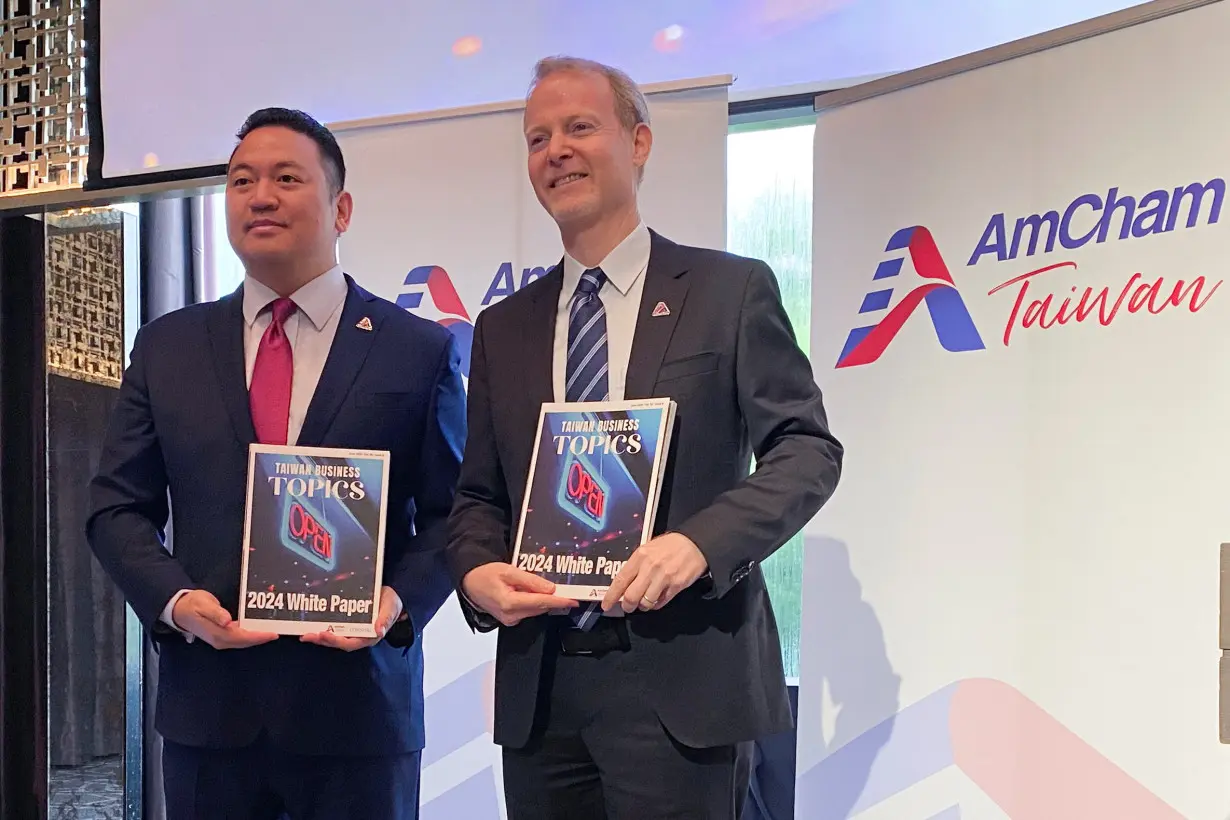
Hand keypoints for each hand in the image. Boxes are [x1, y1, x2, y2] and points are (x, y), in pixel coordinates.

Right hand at [172, 590, 279, 648]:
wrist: (180, 610)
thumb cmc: (192, 605)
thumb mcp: (203, 605)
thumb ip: (216, 613)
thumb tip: (227, 621)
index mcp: (217, 634)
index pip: (242, 637)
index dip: (258, 636)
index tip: (272, 633)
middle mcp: (220, 640)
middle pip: (245, 641)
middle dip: (262, 638)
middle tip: (279, 631)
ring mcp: (221, 639)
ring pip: (243, 640)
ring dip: (258, 637)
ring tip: (273, 629)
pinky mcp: (222, 635)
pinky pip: (239, 637)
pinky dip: (251, 634)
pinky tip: (259, 628)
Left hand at [300, 587, 402, 650]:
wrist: (392, 594)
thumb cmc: (392, 602)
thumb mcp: (391, 608)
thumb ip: (386, 619)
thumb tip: (379, 631)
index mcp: (369, 636)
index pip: (350, 643)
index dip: (335, 640)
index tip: (323, 634)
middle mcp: (359, 635)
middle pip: (338, 642)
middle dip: (322, 640)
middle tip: (306, 635)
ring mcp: (353, 630)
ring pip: (333, 636)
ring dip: (319, 636)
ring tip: (304, 634)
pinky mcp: (348, 623)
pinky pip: (334, 627)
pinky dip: (323, 627)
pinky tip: (312, 624)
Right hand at [461, 562, 577, 626]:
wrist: (470, 583)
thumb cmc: (486, 575)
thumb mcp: (508, 571)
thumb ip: (530, 580)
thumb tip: (550, 589)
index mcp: (510, 603)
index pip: (541, 602)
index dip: (560, 601)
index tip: (573, 600)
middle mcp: (511, 615)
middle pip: (541, 607)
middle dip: (553, 598)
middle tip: (565, 587)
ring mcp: (511, 619)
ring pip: (536, 609)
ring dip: (543, 599)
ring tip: (543, 585)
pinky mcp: (511, 619)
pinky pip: (529, 610)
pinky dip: (535, 601)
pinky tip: (531, 591)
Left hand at [602, 533, 707, 612]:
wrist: (695, 543)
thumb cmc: (670, 545)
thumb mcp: (648, 548)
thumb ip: (636, 564)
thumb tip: (624, 583)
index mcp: (640, 556)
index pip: (621, 580)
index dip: (611, 596)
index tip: (606, 605)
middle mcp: (650, 568)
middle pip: (631, 596)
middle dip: (627, 606)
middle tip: (627, 607)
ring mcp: (664, 578)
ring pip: (646, 603)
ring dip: (643, 606)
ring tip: (645, 602)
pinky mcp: (676, 586)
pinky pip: (661, 603)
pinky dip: (656, 604)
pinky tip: (657, 599)